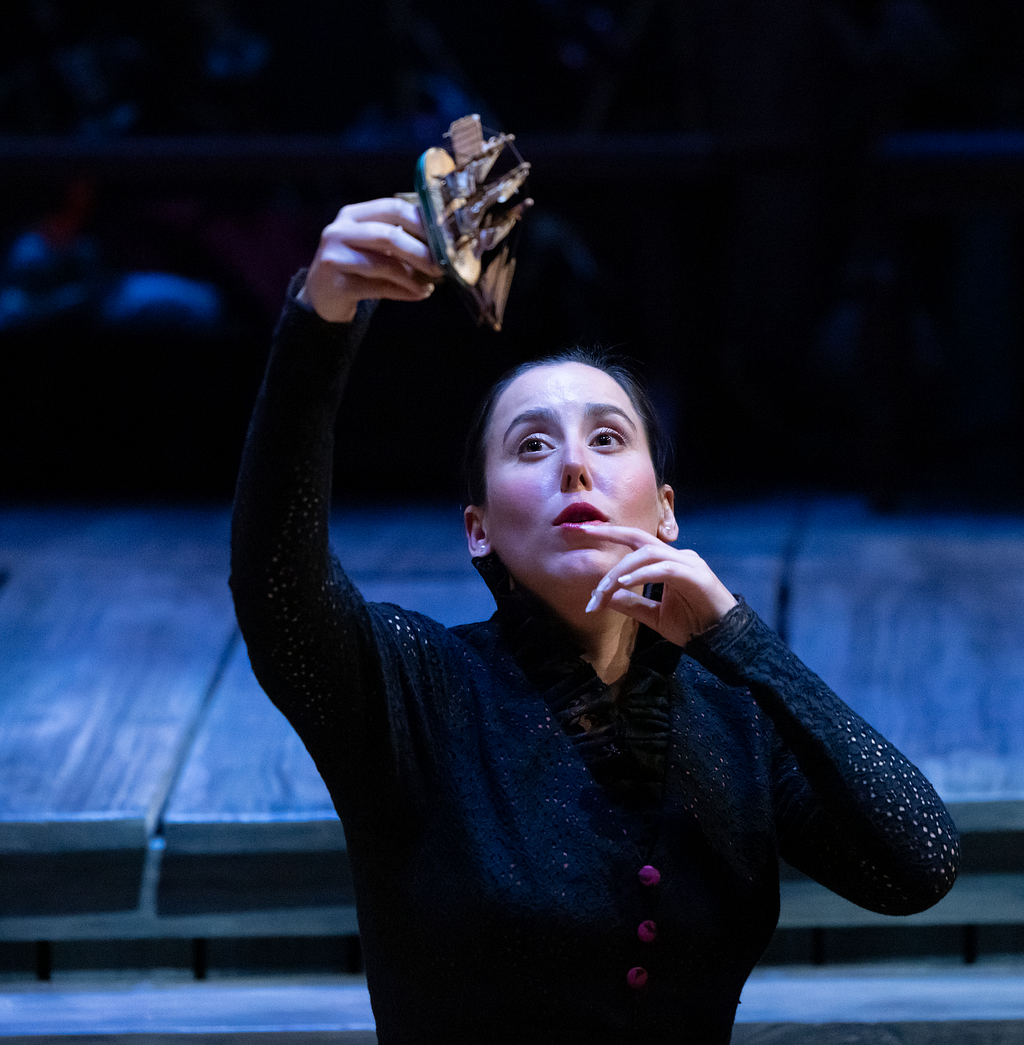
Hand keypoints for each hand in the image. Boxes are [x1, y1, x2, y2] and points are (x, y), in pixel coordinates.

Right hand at [299, 198, 443, 322]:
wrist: (321, 296)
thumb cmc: (355, 268)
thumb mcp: (372, 247)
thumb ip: (398, 240)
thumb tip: (440, 246)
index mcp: (353, 215)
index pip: (393, 207)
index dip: (421, 221)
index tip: (444, 237)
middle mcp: (340, 231)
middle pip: (388, 235)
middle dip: (420, 251)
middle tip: (441, 265)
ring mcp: (335, 257)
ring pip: (383, 264)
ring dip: (412, 277)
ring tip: (429, 285)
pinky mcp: (337, 284)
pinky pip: (378, 288)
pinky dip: (403, 292)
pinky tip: (418, 294)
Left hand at [580, 524, 736, 646]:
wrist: (722, 641)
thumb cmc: (693, 626)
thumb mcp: (655, 616)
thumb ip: (633, 605)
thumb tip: (608, 597)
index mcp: (668, 563)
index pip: (636, 543)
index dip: (611, 535)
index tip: (583, 532)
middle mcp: (679, 557)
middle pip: (639, 539)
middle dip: (610, 535)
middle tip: (581, 534)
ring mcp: (689, 564)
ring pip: (648, 554)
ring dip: (621, 570)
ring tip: (602, 590)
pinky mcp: (696, 576)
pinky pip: (664, 568)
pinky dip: (643, 574)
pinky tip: (625, 583)